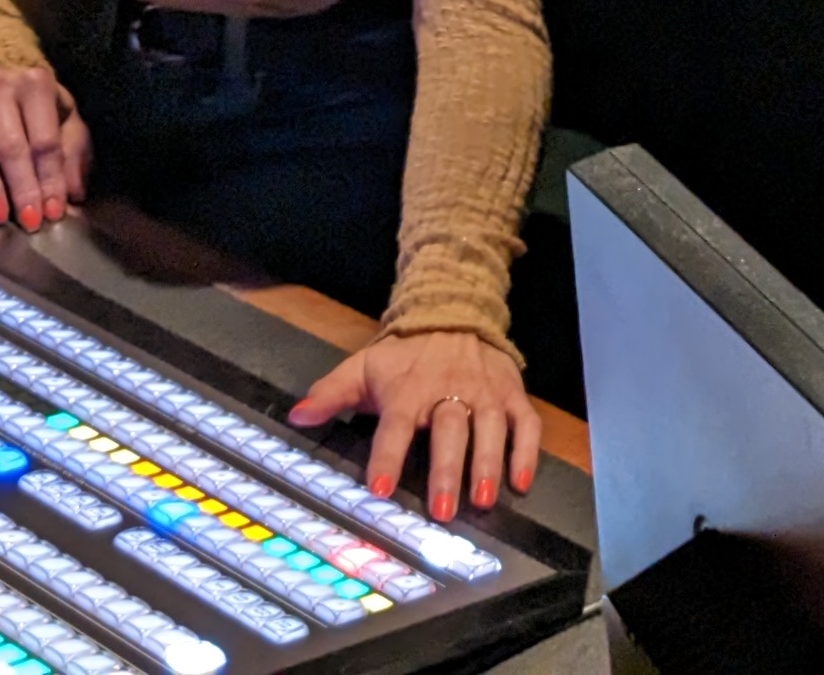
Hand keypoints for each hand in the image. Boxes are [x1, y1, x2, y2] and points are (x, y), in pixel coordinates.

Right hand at [0, 67, 89, 230]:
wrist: (0, 84)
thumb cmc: (41, 109)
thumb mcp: (67, 122)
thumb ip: (72, 154)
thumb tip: (74, 193)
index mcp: (36, 84)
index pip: (45, 139)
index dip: (49, 178)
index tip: (52, 212)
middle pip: (10, 145)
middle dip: (20, 188)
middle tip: (29, 222)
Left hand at [290, 329, 538, 520]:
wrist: (454, 313)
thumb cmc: (405, 355)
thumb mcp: (363, 367)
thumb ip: (330, 394)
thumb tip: (296, 416)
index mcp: (408, 390)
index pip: (395, 426)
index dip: (387, 456)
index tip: (379, 489)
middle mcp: (448, 391)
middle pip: (449, 431)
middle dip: (447, 471)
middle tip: (443, 511)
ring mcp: (485, 393)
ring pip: (490, 428)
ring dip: (487, 464)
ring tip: (483, 500)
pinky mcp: (512, 394)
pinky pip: (525, 423)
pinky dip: (526, 451)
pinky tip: (522, 480)